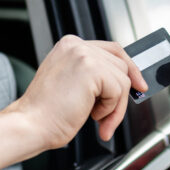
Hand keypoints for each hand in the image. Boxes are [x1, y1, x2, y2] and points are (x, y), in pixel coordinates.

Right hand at [0, 36, 145, 169]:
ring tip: (95, 119)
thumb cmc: (46, 112)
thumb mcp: (72, 84)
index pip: (111, 50)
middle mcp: (76, 45)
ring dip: (114, 106)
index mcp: (70, 46)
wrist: (30, 124)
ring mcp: (83, 55)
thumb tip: (123, 81)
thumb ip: (93, 76)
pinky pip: (119, 90)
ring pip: (122, 79)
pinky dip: (111, 110)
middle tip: (110, 116)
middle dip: (121, 94)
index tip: (138, 85)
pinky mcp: (91, 69)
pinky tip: (93, 117)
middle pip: (121, 64)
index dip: (128, 68)